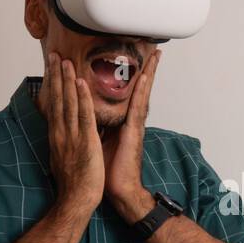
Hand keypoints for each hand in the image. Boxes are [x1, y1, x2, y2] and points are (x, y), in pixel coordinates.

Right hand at [38, 51, 102, 212]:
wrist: (76, 200)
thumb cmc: (73, 184)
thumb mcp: (63, 158)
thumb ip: (64, 142)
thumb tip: (62, 134)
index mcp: (57, 136)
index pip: (54, 105)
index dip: (53, 85)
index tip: (51, 68)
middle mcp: (60, 133)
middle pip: (57, 99)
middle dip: (56, 75)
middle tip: (54, 54)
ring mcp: (71, 136)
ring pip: (68, 102)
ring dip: (66, 80)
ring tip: (64, 60)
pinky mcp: (85, 141)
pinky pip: (83, 116)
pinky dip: (82, 98)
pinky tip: (80, 83)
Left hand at [103, 49, 161, 222]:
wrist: (120, 191)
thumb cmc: (110, 170)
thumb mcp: (100, 141)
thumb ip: (98, 125)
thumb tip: (88, 112)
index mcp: (124, 122)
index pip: (130, 95)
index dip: (135, 77)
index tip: (140, 61)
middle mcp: (132, 121)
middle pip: (141, 90)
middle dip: (148, 70)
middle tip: (155, 51)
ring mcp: (136, 125)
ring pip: (142, 94)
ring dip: (149, 74)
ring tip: (155, 56)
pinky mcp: (134, 132)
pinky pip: (137, 107)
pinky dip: (141, 91)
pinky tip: (145, 77)